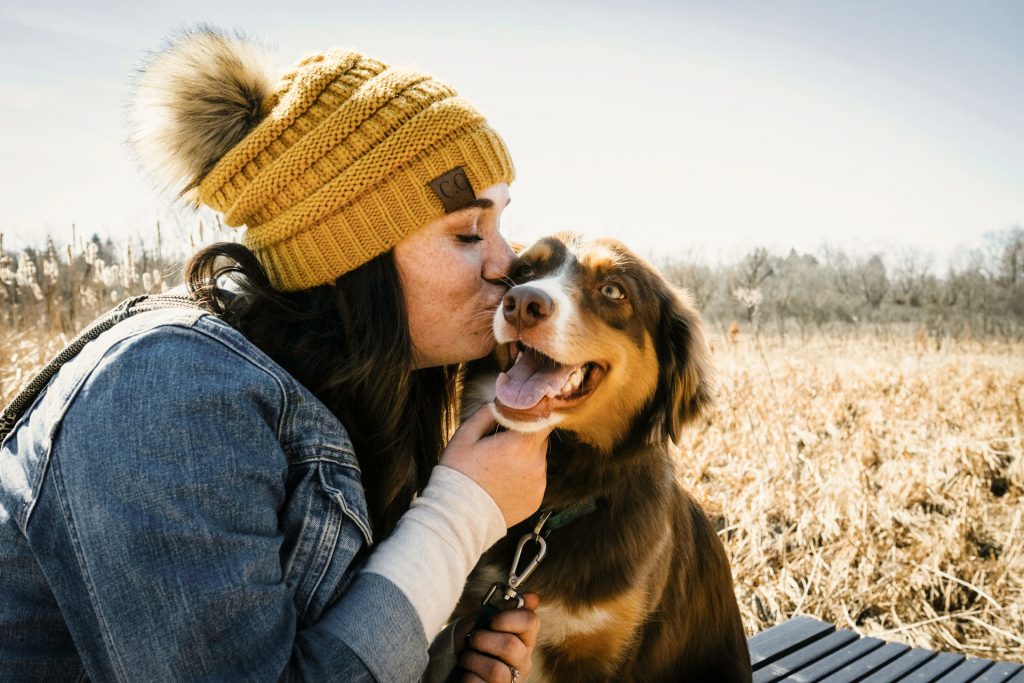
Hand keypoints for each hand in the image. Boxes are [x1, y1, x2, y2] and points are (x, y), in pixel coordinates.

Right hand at [440, 404, 549, 526]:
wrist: (459, 518)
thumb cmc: (459, 474)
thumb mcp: (465, 436)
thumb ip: (488, 413)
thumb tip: (502, 402)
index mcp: (520, 445)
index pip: (545, 418)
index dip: (537, 412)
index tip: (526, 411)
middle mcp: (536, 465)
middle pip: (540, 439)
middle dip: (524, 436)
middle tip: (500, 444)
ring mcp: (539, 485)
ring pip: (537, 460)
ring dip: (524, 458)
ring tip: (498, 468)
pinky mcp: (536, 500)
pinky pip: (535, 480)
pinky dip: (523, 478)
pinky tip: (502, 483)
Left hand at [455, 593, 539, 682]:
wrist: (452, 666)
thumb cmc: (473, 643)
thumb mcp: (485, 622)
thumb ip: (505, 610)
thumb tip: (532, 598)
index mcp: (523, 639)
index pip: (530, 621)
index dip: (508, 617)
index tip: (492, 621)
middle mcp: (522, 662)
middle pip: (510, 646)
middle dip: (483, 640)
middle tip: (473, 640)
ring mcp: (511, 681)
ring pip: (496, 671)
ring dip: (472, 660)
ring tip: (467, 659)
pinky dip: (467, 678)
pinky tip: (467, 675)